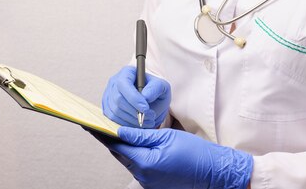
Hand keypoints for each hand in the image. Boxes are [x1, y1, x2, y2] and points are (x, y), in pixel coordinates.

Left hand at [99, 127, 251, 188]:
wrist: (215, 172)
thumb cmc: (194, 153)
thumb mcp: (167, 137)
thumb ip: (141, 135)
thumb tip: (119, 130)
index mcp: (145, 162)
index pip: (116, 145)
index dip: (102, 133)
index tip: (90, 123)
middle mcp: (144, 176)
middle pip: (120, 154)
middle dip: (110, 139)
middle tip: (98, 125)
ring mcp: (148, 182)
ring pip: (129, 161)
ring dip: (123, 148)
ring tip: (114, 132)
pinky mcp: (154, 184)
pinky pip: (139, 168)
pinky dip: (134, 156)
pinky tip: (133, 146)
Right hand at [102, 66, 170, 127]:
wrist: (150, 99)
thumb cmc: (155, 91)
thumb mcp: (161, 86)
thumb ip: (155, 88)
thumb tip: (145, 96)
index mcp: (127, 72)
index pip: (123, 84)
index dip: (133, 98)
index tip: (146, 109)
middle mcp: (114, 82)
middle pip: (118, 99)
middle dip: (135, 112)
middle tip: (150, 117)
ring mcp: (108, 95)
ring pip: (115, 111)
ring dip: (132, 120)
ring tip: (148, 121)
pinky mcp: (107, 107)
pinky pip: (113, 118)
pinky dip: (127, 124)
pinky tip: (138, 123)